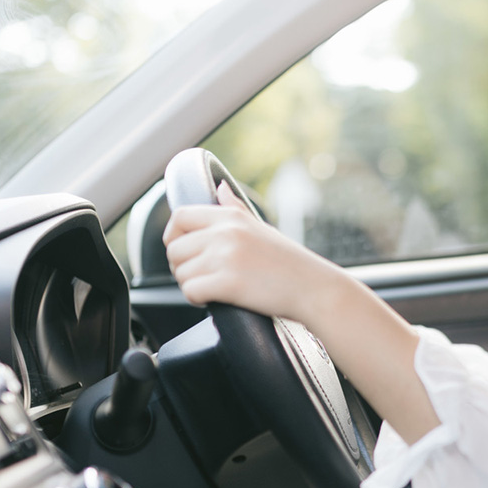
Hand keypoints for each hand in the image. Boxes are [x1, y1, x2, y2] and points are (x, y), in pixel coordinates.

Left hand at [162, 181, 352, 321]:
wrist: (314, 289)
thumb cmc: (289, 262)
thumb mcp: (260, 227)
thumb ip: (235, 208)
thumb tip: (220, 187)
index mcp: (230, 217)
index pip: (180, 216)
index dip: (173, 236)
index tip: (183, 250)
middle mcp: (225, 233)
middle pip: (174, 249)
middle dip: (182, 267)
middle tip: (202, 276)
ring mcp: (225, 257)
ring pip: (181, 273)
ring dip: (191, 285)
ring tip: (213, 288)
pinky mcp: (228, 283)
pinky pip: (191, 292)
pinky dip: (198, 300)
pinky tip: (215, 300)